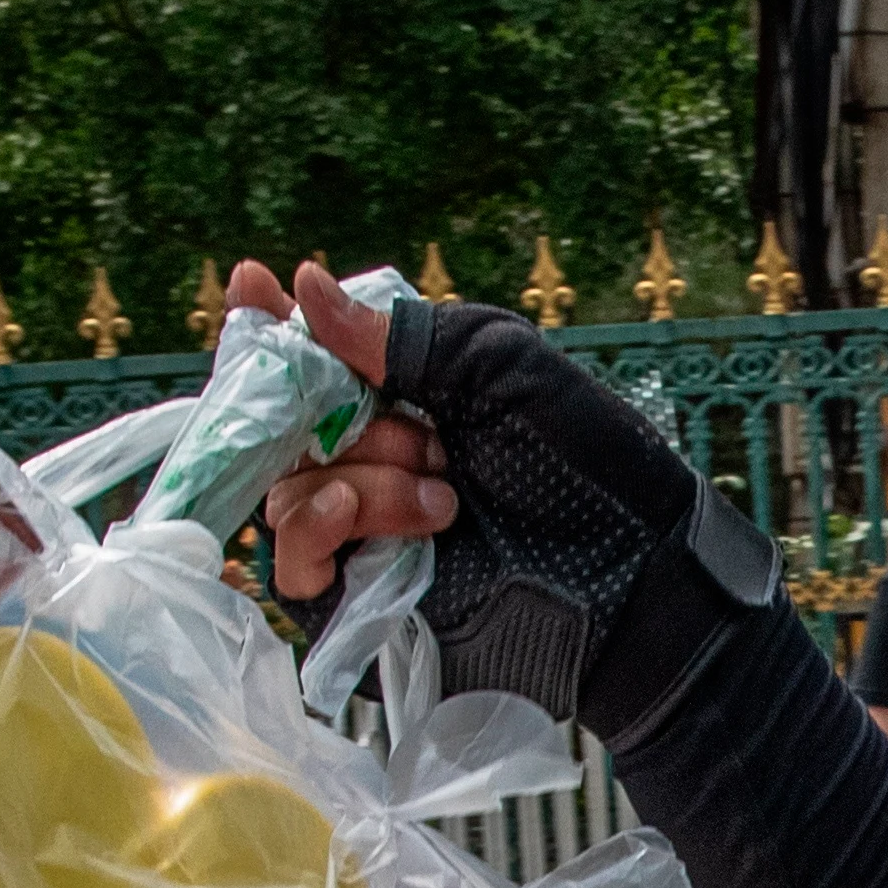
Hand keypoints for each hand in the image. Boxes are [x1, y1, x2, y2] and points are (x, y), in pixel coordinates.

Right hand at [227, 261, 778, 751]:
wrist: (634, 575)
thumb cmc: (587, 465)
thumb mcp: (498, 368)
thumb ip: (399, 335)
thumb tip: (302, 288)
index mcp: (400, 399)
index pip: (305, 361)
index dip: (268, 328)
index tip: (252, 284)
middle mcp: (370, 462)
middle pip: (277, 426)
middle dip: (330, 413)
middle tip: (419, 429)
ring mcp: (364, 536)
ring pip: (285, 491)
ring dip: (355, 475)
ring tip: (443, 488)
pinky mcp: (364, 603)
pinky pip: (295, 567)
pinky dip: (320, 527)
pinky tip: (371, 514)